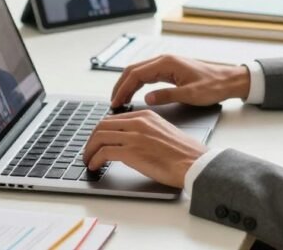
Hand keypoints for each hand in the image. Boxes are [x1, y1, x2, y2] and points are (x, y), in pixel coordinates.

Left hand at [82, 110, 205, 187]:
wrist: (194, 163)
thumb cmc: (184, 154)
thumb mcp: (163, 132)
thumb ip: (145, 131)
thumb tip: (130, 141)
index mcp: (146, 116)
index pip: (114, 118)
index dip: (101, 131)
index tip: (97, 141)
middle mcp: (138, 122)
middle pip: (102, 125)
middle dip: (91, 139)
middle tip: (89, 150)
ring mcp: (134, 136)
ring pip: (99, 137)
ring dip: (89, 150)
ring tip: (88, 160)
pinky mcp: (131, 152)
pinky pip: (104, 153)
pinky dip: (95, 159)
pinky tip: (95, 166)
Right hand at [110, 54, 250, 107]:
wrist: (228, 80)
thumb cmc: (213, 86)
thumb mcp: (190, 94)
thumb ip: (167, 96)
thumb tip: (147, 99)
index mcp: (166, 63)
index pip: (136, 74)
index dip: (123, 88)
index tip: (116, 102)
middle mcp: (163, 61)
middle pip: (133, 70)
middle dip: (120, 86)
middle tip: (113, 103)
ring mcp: (166, 64)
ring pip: (138, 72)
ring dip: (127, 85)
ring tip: (120, 100)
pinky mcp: (169, 70)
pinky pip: (147, 75)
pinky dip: (137, 84)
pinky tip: (134, 94)